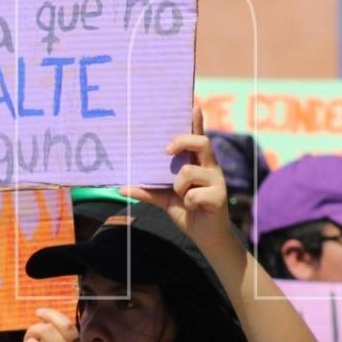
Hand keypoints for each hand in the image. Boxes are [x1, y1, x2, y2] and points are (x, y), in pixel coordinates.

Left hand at [121, 106, 230, 249]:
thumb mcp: (164, 199)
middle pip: (201, 142)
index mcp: (197, 162)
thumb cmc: (187, 211)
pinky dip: (187, 203)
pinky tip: (194, 208)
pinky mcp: (220, 196)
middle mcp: (209, 166)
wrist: (206, 237)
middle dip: (182, 141)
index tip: (192, 104)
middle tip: (166, 151)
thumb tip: (121, 187)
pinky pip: (193, 194)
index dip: (196, 120)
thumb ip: (147, 190)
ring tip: (182, 196)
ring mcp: (217, 180)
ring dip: (178, 187)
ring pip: (189, 172)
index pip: (197, 136)